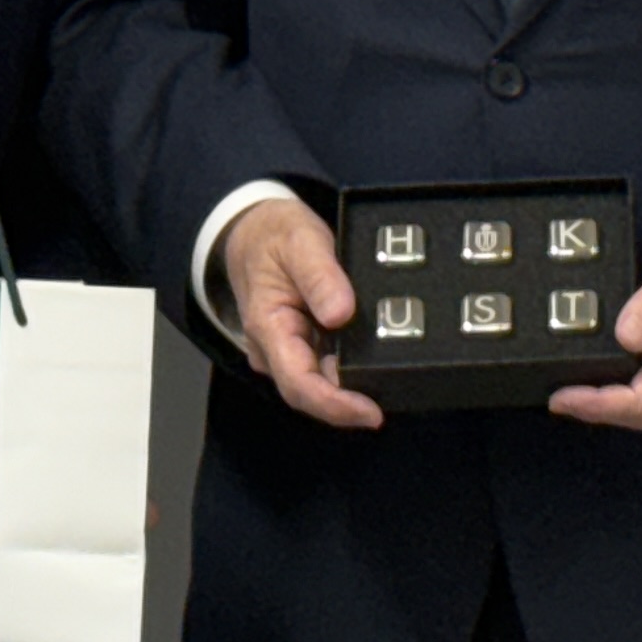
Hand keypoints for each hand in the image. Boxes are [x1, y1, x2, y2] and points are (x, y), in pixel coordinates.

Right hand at [217, 198, 381, 430]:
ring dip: (350, 389)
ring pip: (317, 385)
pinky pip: (323, 369)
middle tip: (390, 400)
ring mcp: (284, 351)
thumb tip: (341, 314)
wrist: (251, 229)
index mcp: (267, 327)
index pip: (298, 383)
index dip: (335, 405)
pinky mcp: (298, 347)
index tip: (371, 412)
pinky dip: (347, 371)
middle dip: (348, 404)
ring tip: (388, 381)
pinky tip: (372, 365)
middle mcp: (272, 349)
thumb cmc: (274, 234)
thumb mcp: (301, 242)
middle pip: (309, 393)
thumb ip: (320, 276)